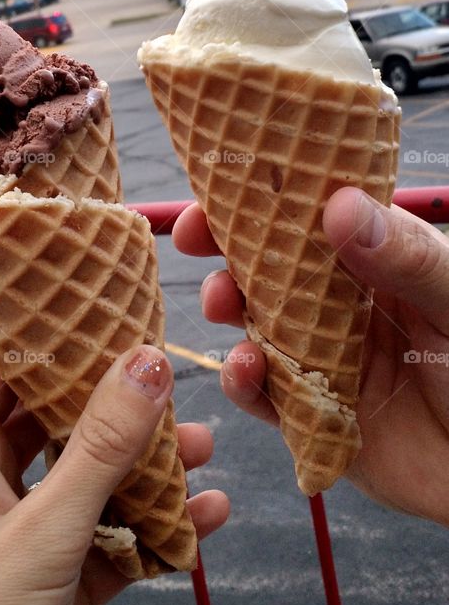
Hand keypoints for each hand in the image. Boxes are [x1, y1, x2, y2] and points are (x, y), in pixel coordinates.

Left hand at [0, 346, 228, 604]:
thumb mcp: (41, 532)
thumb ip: (100, 448)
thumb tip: (147, 360)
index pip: (7, 362)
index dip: (57, 330)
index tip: (115, 304)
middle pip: (61, 420)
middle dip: (122, 406)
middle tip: (180, 389)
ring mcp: (19, 535)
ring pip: (90, 481)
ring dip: (146, 471)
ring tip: (206, 455)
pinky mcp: (47, 585)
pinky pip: (105, 542)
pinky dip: (148, 533)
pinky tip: (200, 523)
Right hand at [174, 187, 448, 526]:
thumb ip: (409, 259)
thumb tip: (339, 206)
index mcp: (379, 262)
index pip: (312, 216)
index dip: (264, 198)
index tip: (223, 186)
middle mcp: (344, 305)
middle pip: (271, 267)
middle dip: (228, 250)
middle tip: (195, 240)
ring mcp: (325, 360)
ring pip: (257, 325)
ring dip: (229, 309)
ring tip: (223, 305)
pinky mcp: (313, 417)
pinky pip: (265, 397)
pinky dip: (244, 383)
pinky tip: (246, 371)